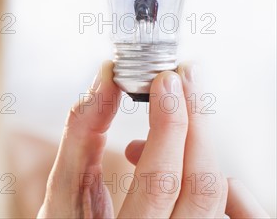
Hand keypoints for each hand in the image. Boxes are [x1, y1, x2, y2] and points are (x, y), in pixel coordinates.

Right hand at [37, 60, 269, 217]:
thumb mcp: (62, 187)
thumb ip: (82, 132)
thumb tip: (106, 79)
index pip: (161, 179)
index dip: (169, 124)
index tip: (165, 81)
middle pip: (201, 184)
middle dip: (194, 121)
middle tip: (180, 78)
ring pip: (216, 193)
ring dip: (196, 141)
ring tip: (167, 110)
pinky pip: (216, 201)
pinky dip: (199, 165)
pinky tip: (173, 151)